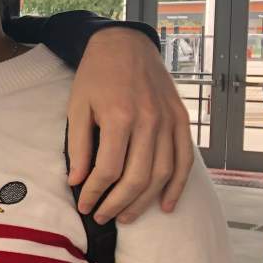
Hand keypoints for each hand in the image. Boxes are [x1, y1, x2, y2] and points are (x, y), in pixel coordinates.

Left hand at [67, 28, 192, 223]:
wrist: (124, 44)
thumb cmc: (95, 76)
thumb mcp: (77, 107)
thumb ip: (79, 146)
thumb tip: (77, 181)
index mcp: (119, 117)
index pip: (108, 170)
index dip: (95, 193)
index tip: (85, 206)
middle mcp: (149, 122)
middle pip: (137, 177)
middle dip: (118, 204)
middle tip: (103, 217)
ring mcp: (169, 121)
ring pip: (162, 174)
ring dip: (144, 201)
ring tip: (126, 216)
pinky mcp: (181, 120)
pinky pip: (184, 159)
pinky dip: (177, 185)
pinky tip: (166, 204)